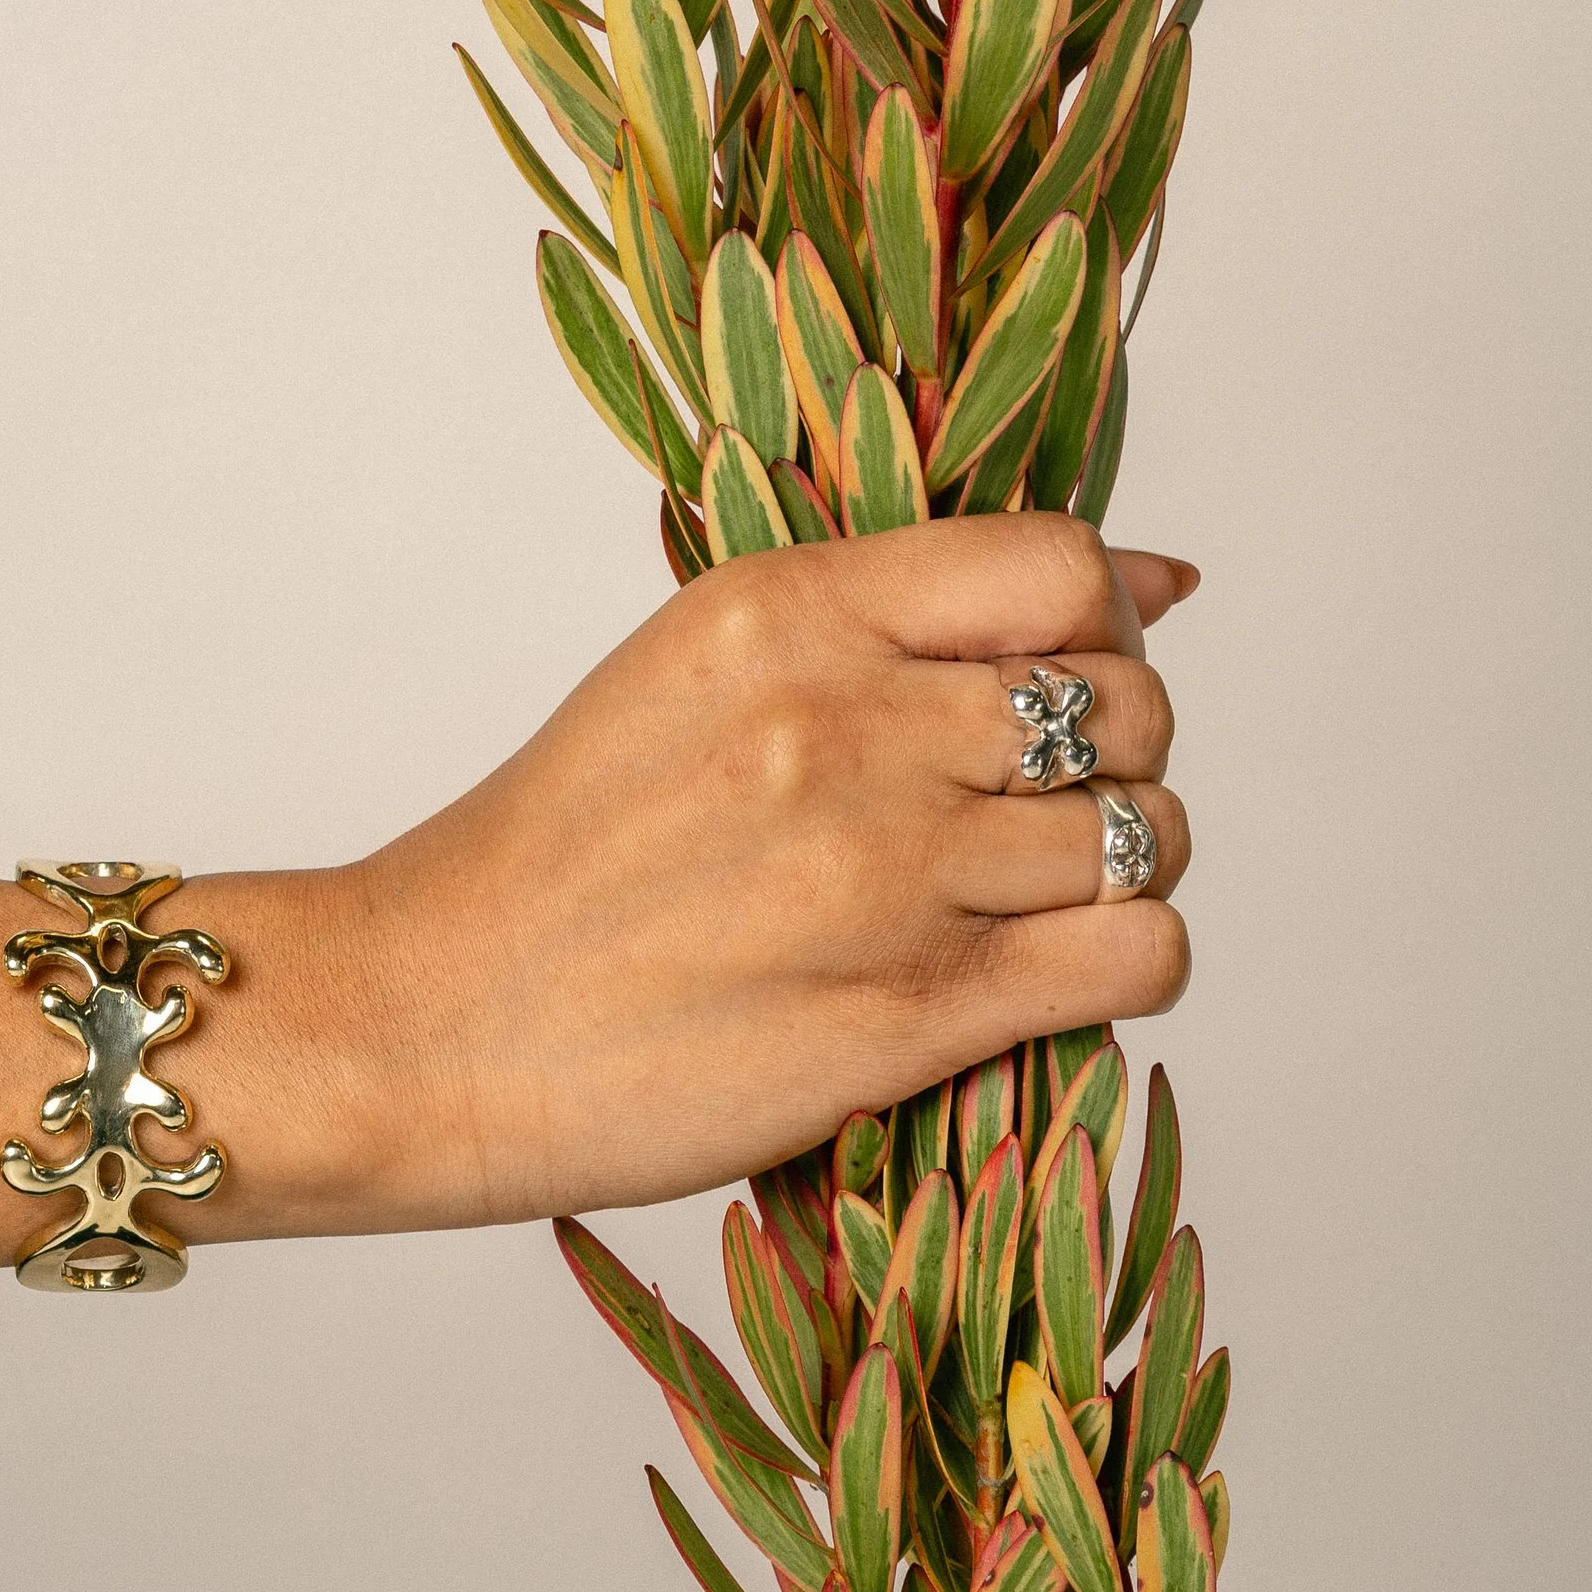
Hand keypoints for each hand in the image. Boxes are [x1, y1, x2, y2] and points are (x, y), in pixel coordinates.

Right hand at [257, 518, 1194, 1234]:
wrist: (428, 1022)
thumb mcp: (705, 666)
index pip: (1061, 568)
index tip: (1047, 682)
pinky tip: (1040, 975)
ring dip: (1115, 873)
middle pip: (1128, 705)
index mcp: (789, 611)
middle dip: (1115, 759)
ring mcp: (889, 873)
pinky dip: (1125, 966)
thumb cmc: (562, 856)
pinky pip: (1140, 958)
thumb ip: (906, 616)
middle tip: (1030, 810)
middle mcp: (852, 726)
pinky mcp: (913, 1014)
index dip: (1096, 628)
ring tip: (1020, 903)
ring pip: (1149, 836)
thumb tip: (1164, 577)